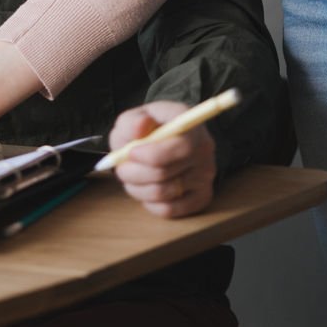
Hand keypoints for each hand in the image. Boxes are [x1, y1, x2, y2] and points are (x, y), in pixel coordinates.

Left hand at [108, 100, 216, 217]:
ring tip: (130, 177)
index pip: (182, 147)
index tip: (131, 153)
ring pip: (163, 193)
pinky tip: (144, 187)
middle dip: (134, 172)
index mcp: (191, 124)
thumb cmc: (148, 127)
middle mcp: (204, 150)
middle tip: (121, 168)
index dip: (152, 154)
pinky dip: (149, 202)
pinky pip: (169, 210)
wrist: (164, 139)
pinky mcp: (201, 197)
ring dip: (137, 188)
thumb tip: (140, 126)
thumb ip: (133, 121)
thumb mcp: (135, 116)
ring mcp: (205, 176)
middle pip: (165, 173)